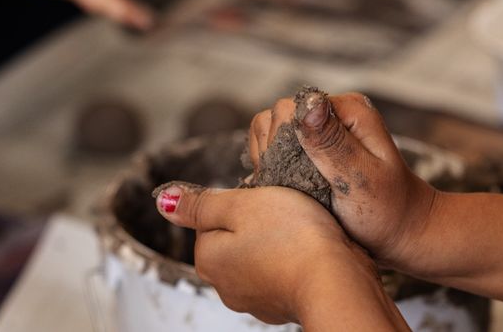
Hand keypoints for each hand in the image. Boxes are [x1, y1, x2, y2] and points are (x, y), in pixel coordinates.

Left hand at [154, 184, 407, 329]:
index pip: (209, 218)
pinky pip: (279, 272)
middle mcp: (225, 285)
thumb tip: (164, 201)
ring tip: (298, 230)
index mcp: (208, 258)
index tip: (262, 199)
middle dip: (254, 222)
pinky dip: (291, 260)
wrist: (337, 280)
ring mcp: (254, 299)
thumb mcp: (241, 204)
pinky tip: (308, 250)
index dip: (238, 200)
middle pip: (232, 238)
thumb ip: (200, 204)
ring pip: (257, 255)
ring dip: (274, 241)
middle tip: (282, 212)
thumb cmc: (293, 238)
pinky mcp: (281, 304)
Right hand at [248, 93, 437, 273]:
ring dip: (273, 161)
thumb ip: (332, 143)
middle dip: (276, 153)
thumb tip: (309, 105)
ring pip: (270, 133)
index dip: (281, 143)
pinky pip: (276, 149)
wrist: (402, 231)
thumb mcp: (361, 180)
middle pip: (276, 119)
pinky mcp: (314, 148)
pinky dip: (275, 168)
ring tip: (294, 189)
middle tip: (298, 187)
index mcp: (347, 109)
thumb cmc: (387, 211)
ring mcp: (322, 130)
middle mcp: (332, 113)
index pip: (288, 110)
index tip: (297, 176)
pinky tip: (289, 190)